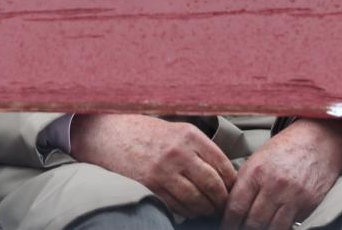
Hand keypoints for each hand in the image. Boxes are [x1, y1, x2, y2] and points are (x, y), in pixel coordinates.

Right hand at [71, 113, 236, 217]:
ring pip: (196, 199)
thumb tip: (223, 171)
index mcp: (190, 135)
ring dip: (205, 209)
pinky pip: (177, 205)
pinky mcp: (150, 185)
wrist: (109, 134)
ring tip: (208, 210)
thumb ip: (199, 147)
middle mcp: (179, 152)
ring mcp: (164, 170)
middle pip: (213, 184)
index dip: (230, 181)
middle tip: (223, 206)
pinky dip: (187, 211)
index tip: (232, 189)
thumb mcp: (176, 130)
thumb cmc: (145, 132)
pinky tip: (190, 210)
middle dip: (221, 199)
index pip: (222, 164)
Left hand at [222, 119, 341, 229]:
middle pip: (253, 222)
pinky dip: (280, 227)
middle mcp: (274, 185)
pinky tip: (274, 224)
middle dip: (244, 229)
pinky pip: (290, 224)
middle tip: (241, 229)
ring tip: (258, 228)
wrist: (319, 141)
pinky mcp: (308, 204)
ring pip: (272, 228)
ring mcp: (293, 196)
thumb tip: (231, 206)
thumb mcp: (258, 158)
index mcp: (256, 171)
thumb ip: (245, 182)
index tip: (227, 226)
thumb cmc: (286, 148)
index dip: (229, 222)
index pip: (236, 207)